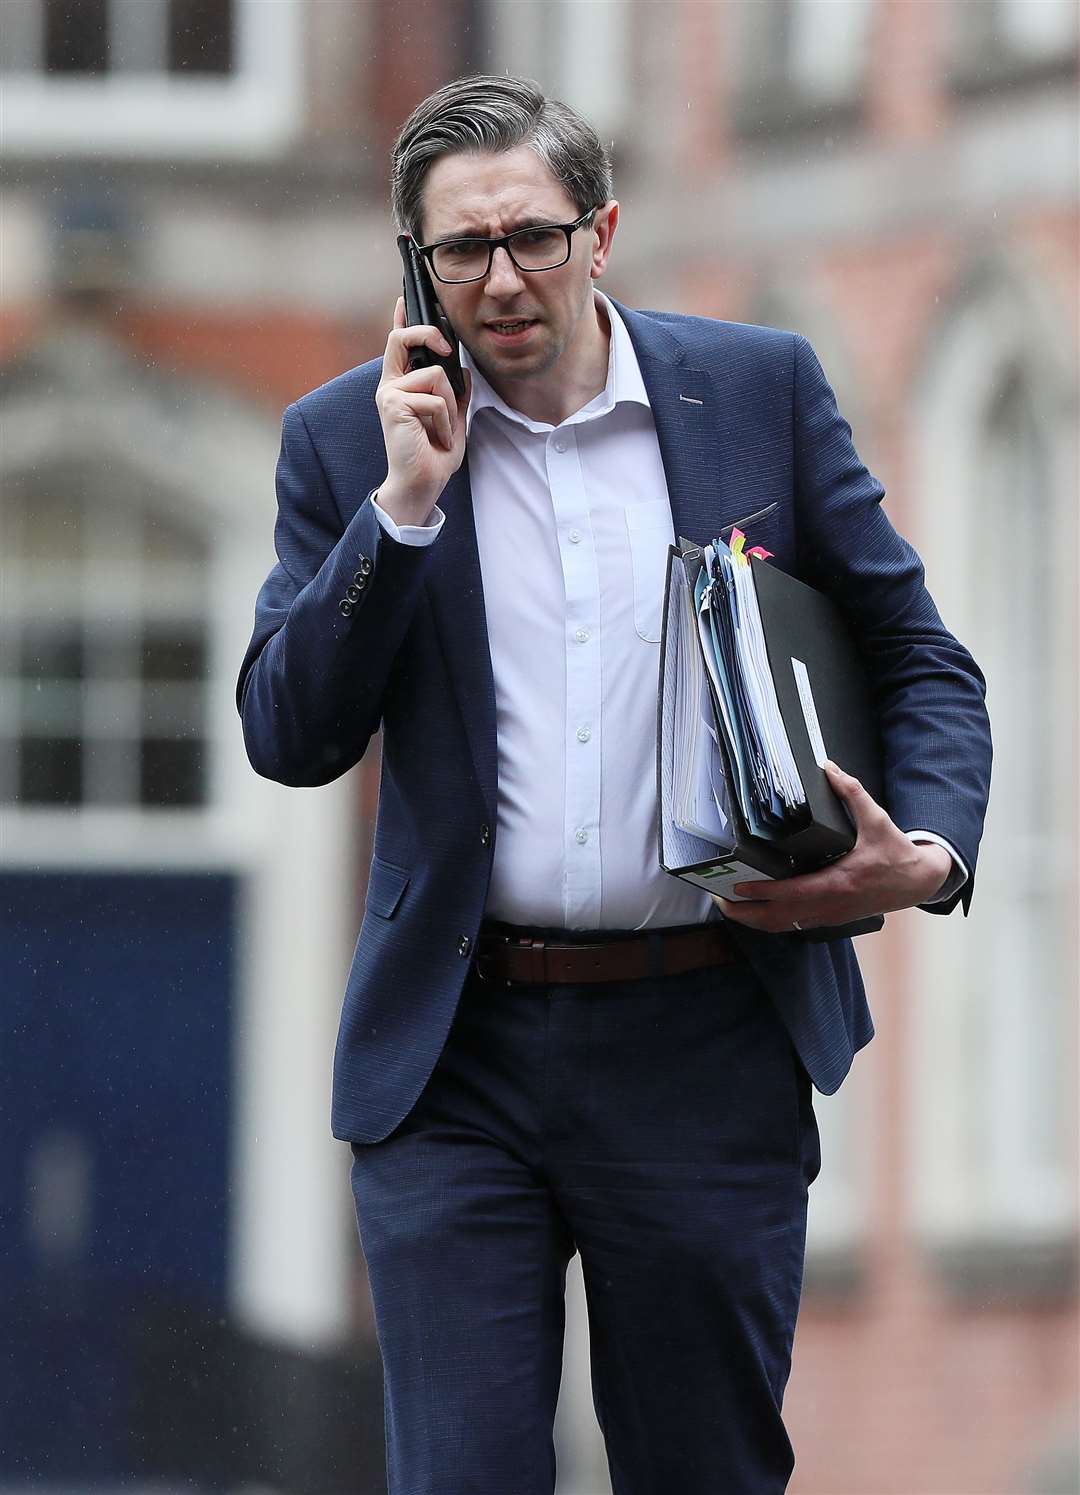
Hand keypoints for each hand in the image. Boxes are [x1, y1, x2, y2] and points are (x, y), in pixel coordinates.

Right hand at [374, 296, 471, 526]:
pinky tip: (434, 437)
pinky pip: (434, 399)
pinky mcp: (394, 405)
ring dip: (449, 406)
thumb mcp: (453, 419)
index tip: (404, 297)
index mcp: (401, 385)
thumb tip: (465, 372)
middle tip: (447, 349)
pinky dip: (444, 420)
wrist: (422, 483)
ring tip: (440, 430)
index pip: (399, 343)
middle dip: (428, 334)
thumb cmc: (433, 455)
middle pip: (403, 337)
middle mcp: (390, 385)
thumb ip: (457, 395)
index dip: (401, 318)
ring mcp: (389, 394)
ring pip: (435, 376)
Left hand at [713, 760, 952, 934]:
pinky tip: (758, 912)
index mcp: (838, 883)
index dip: (762, 893)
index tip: (737, 887)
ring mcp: (830, 916)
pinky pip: (796, 925)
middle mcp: (830, 905)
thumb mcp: (877, 820)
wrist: (918, 882)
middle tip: (720, 902)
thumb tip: (829, 768)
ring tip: (731, 908)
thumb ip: (852, 792)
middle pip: (779, 919)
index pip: (791, 893)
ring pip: (785, 927)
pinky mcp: (833, 919)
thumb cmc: (896, 853)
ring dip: (756, 921)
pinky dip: (773, 922)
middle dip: (746, 914)